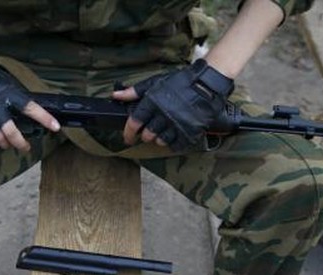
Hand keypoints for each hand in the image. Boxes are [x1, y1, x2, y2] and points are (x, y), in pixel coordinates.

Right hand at [0, 50, 58, 152]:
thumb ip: (10, 93)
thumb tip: (22, 105)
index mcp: (6, 94)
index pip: (30, 108)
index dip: (44, 118)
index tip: (56, 127)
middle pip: (13, 133)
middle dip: (22, 144)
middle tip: (25, 147)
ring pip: (0, 140)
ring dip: (5, 144)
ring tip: (7, 144)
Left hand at [113, 60, 233, 151]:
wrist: (207, 84)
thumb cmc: (181, 82)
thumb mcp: (155, 82)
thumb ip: (134, 92)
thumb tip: (115, 96)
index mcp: (153, 102)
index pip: (134, 123)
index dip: (128, 133)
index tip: (127, 138)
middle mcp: (163, 115)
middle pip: (147, 135)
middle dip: (146, 134)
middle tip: (150, 130)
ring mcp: (177, 124)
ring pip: (160, 141)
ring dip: (159, 138)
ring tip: (163, 130)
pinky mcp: (189, 131)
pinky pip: (176, 145)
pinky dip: (173, 143)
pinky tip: (174, 135)